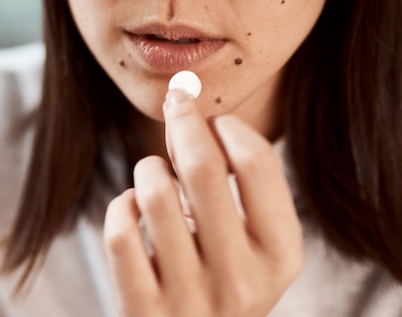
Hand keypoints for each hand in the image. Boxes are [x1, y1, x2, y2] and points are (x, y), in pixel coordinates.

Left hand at [103, 88, 302, 316]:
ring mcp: (191, 300)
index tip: (213, 121)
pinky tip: (132, 207)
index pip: (256, 162)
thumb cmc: (221, 275)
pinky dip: (121, 206)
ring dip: (149, 169)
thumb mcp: (248, 239)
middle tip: (175, 105)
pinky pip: (120, 233)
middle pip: (204, 168)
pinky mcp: (143, 312)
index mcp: (281, 256)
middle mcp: (242, 281)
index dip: (226, 125)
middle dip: (184, 122)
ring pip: (155, 195)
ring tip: (155, 176)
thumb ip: (228, 180)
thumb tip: (184, 106)